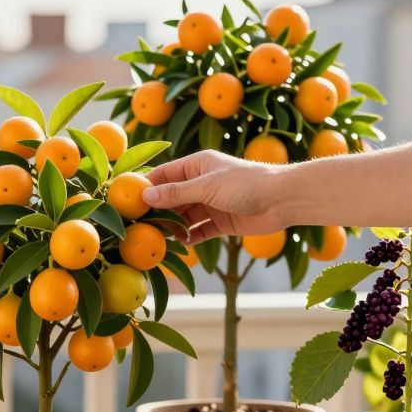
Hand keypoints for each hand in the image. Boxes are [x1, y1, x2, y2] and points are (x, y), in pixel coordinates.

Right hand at [142, 150, 286, 242]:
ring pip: (184, 216)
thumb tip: (144, 195)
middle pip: (172, 198)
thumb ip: (176, 193)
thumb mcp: (207, 186)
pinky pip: (199, 231)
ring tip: (157, 240)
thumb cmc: (246, 183)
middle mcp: (201, 183)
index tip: (128, 202)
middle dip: (157, 211)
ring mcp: (211, 203)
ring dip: (172, 227)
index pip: (164, 175)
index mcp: (197, 165)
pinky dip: (189, 238)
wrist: (283, 200)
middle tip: (139, 226)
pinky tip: (179, 246)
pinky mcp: (221, 222)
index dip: (146, 187)